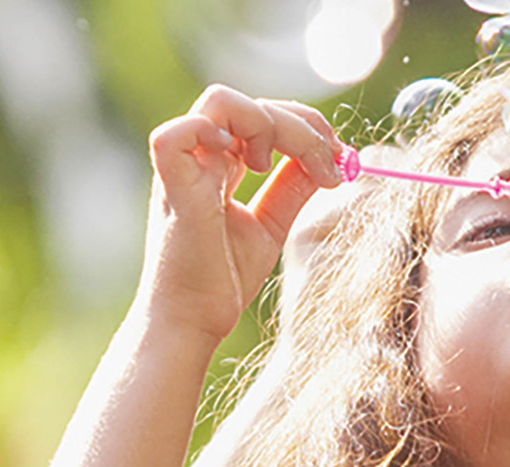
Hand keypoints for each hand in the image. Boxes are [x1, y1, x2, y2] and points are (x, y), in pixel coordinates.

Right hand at [137, 85, 344, 342]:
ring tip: (278, 168)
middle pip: (249, 103)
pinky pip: (176, 134)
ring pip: (219, 101)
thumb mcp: (271, 224)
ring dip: (266, 123)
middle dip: (301, 124)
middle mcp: (198, 159)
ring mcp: (181, 169)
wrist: (193, 322)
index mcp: (218, 166)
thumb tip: (330, 157)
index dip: (306, 128)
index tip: (339, 159)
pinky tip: (248, 165)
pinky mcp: (170, 189)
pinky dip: (215, 134)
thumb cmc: (222, 281)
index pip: (263, 116)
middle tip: (330, 161)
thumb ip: (293, 187)